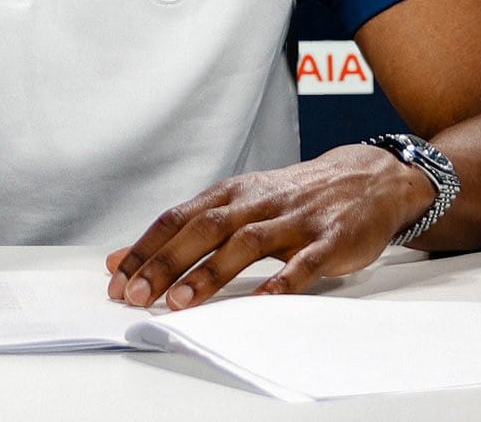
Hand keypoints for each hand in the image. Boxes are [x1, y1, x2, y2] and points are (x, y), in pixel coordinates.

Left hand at [106, 145, 434, 309]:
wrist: (363, 179)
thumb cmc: (290, 198)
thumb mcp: (238, 205)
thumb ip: (187, 231)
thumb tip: (124, 259)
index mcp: (229, 194)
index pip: (175, 219)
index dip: (145, 248)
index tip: (117, 279)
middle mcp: (254, 203)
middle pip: (202, 230)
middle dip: (165, 263)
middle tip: (136, 295)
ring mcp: (292, 220)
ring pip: (245, 243)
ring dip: (210, 273)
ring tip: (181, 301)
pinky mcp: (327, 239)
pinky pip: (302, 262)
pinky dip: (281, 281)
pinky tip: (261, 301)